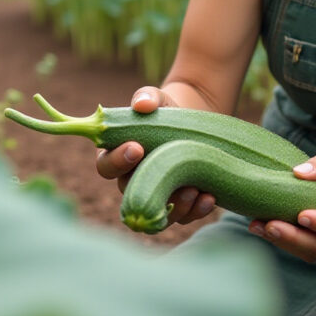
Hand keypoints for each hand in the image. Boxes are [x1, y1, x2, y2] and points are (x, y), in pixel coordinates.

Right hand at [94, 86, 216, 225]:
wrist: (195, 123)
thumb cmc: (166, 111)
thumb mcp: (157, 100)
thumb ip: (146, 98)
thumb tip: (142, 104)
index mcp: (117, 157)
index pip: (106, 167)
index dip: (117, 161)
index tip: (137, 148)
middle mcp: (132, 182)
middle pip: (131, 196)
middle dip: (149, 189)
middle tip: (168, 173)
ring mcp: (156, 196)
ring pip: (157, 213)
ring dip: (175, 207)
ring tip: (192, 190)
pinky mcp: (180, 205)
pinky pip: (184, 217)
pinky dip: (196, 211)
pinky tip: (209, 198)